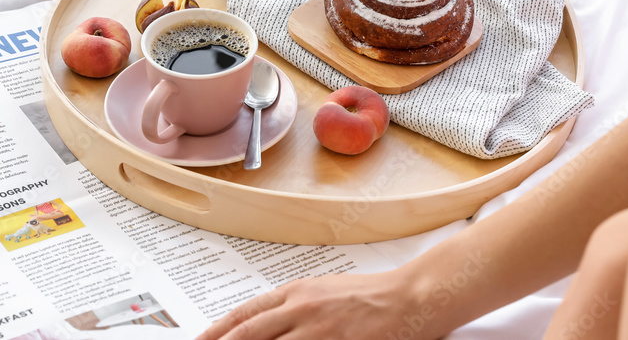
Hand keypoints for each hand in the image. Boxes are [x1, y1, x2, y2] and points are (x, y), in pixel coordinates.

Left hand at [196, 272, 431, 339]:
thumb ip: (293, 308)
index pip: (244, 315)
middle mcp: (301, 310)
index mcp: (296, 292)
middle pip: (248, 334)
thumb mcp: (324, 292)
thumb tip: (263, 324)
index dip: (217, 331)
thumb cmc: (371, 295)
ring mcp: (318, 332)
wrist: (411, 297)